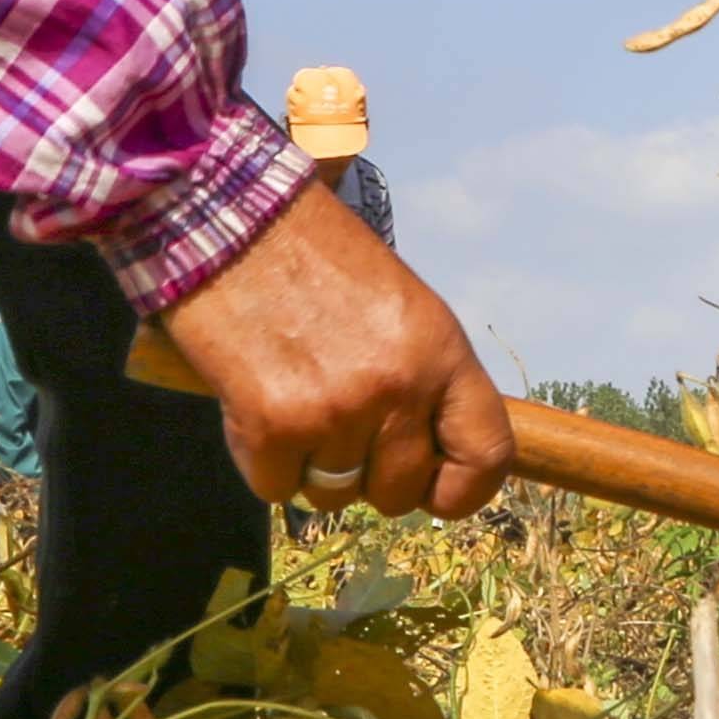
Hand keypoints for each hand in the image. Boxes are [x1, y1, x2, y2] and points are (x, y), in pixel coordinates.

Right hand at [161, 173, 517, 515]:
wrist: (232, 222)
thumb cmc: (315, 257)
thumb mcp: (400, 307)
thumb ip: (423, 379)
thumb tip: (428, 453)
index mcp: (441, 352)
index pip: (486, 453)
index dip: (465, 491)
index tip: (436, 493)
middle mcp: (397, 387)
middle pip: (400, 492)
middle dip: (370, 477)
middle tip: (341, 431)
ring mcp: (334, 411)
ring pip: (333, 496)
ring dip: (312, 466)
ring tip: (296, 401)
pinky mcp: (271, 427)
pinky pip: (277, 488)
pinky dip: (264, 462)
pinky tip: (256, 405)